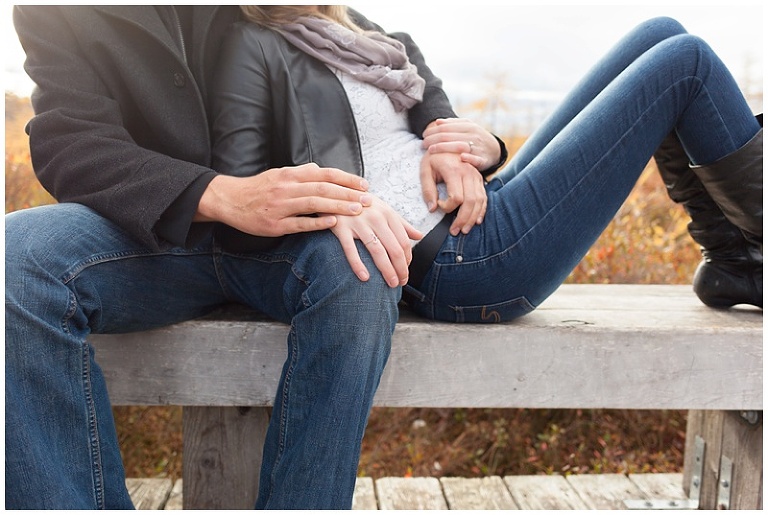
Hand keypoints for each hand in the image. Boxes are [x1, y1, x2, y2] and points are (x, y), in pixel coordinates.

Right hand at [195, 163, 370, 235]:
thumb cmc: (258, 188)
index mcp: (290, 174)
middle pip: (323, 188)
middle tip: (368, 200)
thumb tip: (320, 169)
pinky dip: (317, 223)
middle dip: (348, 193)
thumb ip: (301, 173)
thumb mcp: (279, 174)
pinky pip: (299, 223)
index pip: (325, 174)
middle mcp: (287, 188)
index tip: (364, 185)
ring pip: (314, 204)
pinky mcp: (274, 224)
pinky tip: (333, 223)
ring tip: (357, 210)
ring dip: (338, 206)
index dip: (346, 179)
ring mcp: (280, 206)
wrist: (229, 200)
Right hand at [330, 197, 422, 287]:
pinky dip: (358, 265)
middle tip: (402, 282)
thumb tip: (419, 235)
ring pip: (377, 251)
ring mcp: (358, 222)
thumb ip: (402, 223)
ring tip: (391, 283)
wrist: (334, 190)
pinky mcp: (341, 227)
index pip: (404, 241)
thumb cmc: (362, 203)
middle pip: (394, 248)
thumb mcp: (383, 208)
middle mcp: (376, 217)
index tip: (406, 270)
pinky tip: (365, 278)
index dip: (407, 259)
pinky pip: (351, 250)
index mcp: (388, 213)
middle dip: (401, 269)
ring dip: (387, 271)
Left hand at [420, 151, 486, 235]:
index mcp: (454, 170)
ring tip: (464, 230)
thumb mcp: (424, 170)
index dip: (447, 207)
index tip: (439, 206)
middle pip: (471, 201)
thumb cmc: (433, 158)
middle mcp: (468, 172)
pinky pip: (484, 197)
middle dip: (463, 219)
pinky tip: (476, 221)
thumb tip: (433, 209)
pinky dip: (481, 211)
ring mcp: (476, 175)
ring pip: (479, 201)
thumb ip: (428, 190)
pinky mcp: (480, 178)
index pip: (456, 197)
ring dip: (472, 218)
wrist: (445, 144)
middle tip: (454, 231)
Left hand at [422, 118, 500, 171]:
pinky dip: (469, 158)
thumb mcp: (467, 127)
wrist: (494, 150)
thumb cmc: (475, 138)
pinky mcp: (483, 160)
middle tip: (423, 144)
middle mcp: (473, 136)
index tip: (423, 135)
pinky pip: (476, 159)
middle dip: (433, 139)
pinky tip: (460, 158)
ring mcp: (479, 148)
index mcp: (468, 126)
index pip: (447, 127)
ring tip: (430, 150)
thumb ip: (453, 124)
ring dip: (444, 148)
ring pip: (460, 146)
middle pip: (449, 136)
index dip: (433, 131)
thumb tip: (438, 121)